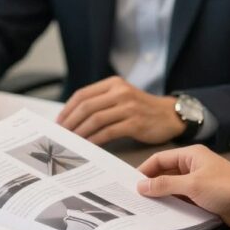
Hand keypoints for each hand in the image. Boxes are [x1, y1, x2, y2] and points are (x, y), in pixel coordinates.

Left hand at [57, 76, 184, 144]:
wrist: (170, 115)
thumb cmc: (142, 109)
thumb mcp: (121, 97)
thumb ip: (101, 102)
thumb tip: (72, 118)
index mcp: (113, 84)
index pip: (82, 95)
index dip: (67, 110)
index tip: (59, 123)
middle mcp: (120, 92)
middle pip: (86, 107)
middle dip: (70, 122)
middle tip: (62, 135)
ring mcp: (128, 107)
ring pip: (95, 119)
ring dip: (80, 132)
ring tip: (73, 142)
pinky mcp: (135, 122)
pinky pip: (108, 132)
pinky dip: (95, 139)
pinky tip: (89, 146)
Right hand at [138, 145, 229, 229]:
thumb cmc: (228, 189)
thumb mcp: (192, 185)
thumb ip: (165, 185)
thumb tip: (141, 186)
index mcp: (191, 155)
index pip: (160, 159)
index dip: (144, 171)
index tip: (130, 184)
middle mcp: (194, 167)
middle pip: (165, 174)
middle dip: (151, 186)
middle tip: (134, 199)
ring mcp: (200, 184)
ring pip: (173, 189)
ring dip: (162, 198)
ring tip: (144, 209)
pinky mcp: (205, 199)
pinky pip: (184, 201)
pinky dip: (174, 207)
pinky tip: (163, 216)